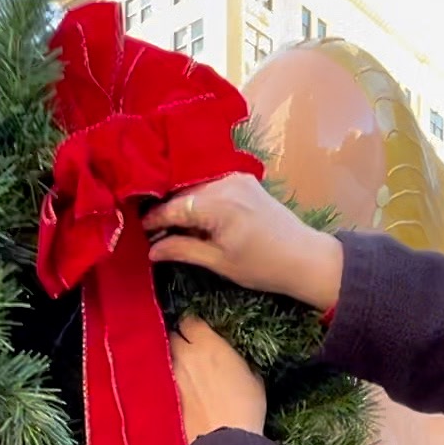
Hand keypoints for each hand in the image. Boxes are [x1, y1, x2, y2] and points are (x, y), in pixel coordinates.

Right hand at [143, 173, 343, 309]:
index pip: (173, 207)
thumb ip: (182, 250)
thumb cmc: (262, 266)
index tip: (138, 231)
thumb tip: (151, 250)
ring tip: (170, 225)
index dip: (153, 220)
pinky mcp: (244, 179)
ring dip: (181, 203)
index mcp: (218, 204)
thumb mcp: (218, 262)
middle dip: (165, 210)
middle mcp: (225, 182)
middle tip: (150, 230)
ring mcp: (236, 177)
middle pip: (182, 192)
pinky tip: (193, 215)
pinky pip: (211, 184)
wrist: (305, 257)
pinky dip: (198, 197)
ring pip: (195, 187)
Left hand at [170, 316, 265, 441]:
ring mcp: (173, 375)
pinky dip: (172, 378)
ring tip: (185, 368)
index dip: (193, 325)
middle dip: (179, 339)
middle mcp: (185, 355)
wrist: (224, 438)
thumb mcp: (253, 377)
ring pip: (167, 356)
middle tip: (189, 347)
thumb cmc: (246, 406)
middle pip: (172, 335)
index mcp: (208, 344)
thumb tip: (234, 362)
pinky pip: (167, 378)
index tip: (199, 330)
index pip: (190, 321)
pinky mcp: (168, 395)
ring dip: (174, 359)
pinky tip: (182, 387)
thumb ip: (237, 362)